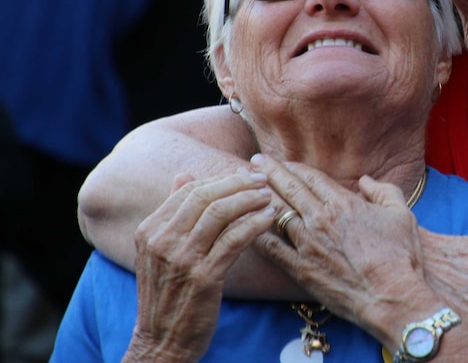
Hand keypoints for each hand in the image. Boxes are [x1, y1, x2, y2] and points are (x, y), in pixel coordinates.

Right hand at [125, 172, 273, 361]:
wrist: (162, 341)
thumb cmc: (168, 295)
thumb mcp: (158, 252)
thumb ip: (173, 214)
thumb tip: (184, 175)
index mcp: (149, 230)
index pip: (189, 190)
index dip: (220, 179)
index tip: (244, 176)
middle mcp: (162, 241)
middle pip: (206, 196)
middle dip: (238, 183)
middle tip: (263, 180)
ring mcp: (182, 259)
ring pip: (221, 213)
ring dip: (250, 199)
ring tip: (269, 196)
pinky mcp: (204, 277)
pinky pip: (235, 239)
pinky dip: (255, 224)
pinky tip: (269, 219)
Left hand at [251, 156, 433, 343]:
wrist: (392, 298)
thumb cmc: (401, 257)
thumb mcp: (402, 214)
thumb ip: (384, 191)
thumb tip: (366, 181)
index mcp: (343, 203)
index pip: (310, 177)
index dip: (293, 167)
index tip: (280, 161)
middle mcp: (321, 219)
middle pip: (288, 189)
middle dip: (269, 172)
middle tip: (254, 161)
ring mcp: (308, 244)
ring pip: (275, 213)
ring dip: (260, 198)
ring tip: (246, 189)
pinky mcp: (300, 269)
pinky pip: (271, 248)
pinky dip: (258, 234)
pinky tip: (247, 226)